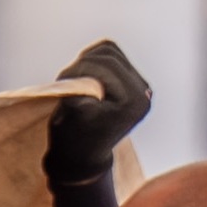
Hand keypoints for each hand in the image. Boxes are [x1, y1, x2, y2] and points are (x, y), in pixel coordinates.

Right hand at [50, 38, 154, 159]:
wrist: (82, 155)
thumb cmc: (75, 138)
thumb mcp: (72, 115)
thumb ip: (78, 93)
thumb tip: (81, 81)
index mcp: (135, 101)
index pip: (106, 65)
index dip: (79, 68)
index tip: (62, 81)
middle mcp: (144, 92)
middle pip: (109, 55)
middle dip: (82, 64)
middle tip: (64, 80)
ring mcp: (139, 86)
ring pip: (109, 50)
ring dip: (87, 61)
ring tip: (74, 81)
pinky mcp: (129, 81)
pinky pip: (110, 55)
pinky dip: (93, 61)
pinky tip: (84, 79)